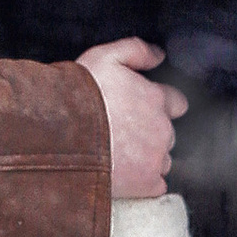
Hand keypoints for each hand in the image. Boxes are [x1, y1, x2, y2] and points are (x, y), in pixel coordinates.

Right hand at [80, 39, 188, 199]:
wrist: (60, 135)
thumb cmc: (79, 95)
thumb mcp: (104, 57)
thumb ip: (135, 51)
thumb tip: (159, 55)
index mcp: (156, 98)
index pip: (176, 103)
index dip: (161, 106)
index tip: (142, 110)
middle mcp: (163, 127)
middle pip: (168, 133)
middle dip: (151, 133)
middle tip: (123, 134)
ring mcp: (156, 157)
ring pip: (163, 159)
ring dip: (147, 158)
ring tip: (119, 156)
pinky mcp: (146, 183)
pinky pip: (156, 185)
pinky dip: (143, 183)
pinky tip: (123, 176)